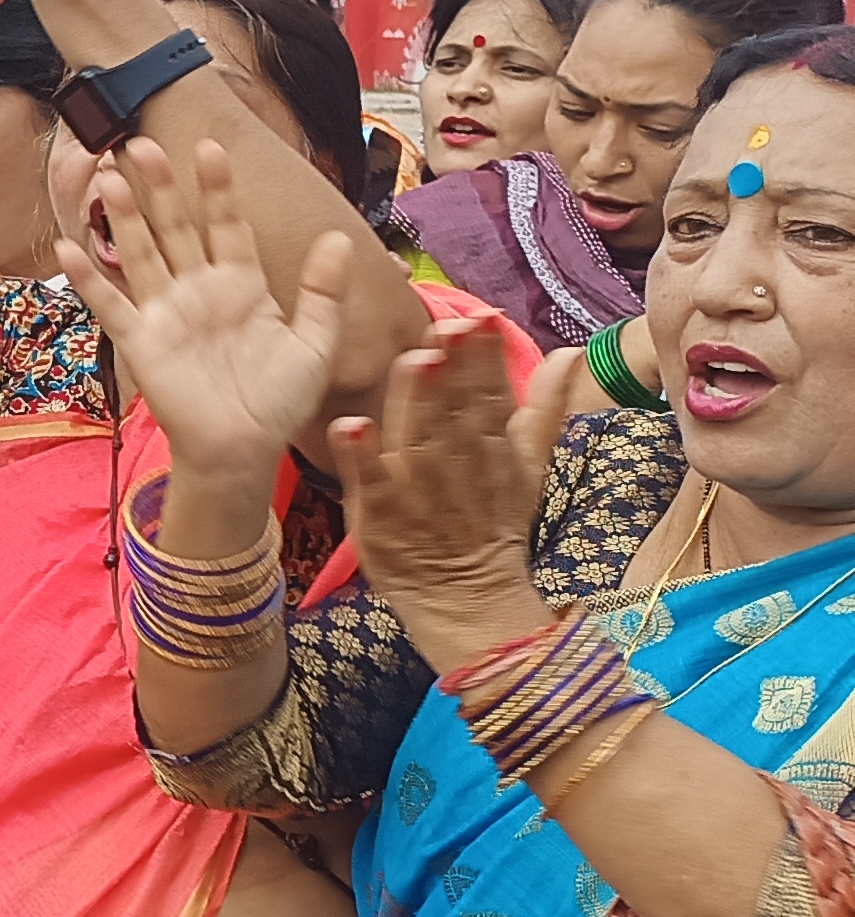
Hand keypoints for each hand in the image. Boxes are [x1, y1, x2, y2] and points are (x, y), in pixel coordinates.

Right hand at [56, 139, 348, 491]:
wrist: (243, 450)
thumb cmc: (279, 402)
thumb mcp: (316, 344)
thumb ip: (323, 292)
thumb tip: (337, 238)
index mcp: (242, 286)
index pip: (227, 225)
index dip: (217, 188)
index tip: (211, 148)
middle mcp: (199, 291)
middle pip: (176, 228)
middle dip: (161, 187)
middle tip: (144, 144)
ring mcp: (166, 313)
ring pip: (141, 253)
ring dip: (124, 217)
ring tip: (110, 177)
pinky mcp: (141, 341)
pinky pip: (110, 304)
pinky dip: (89, 277)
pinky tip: (69, 248)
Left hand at [331, 337, 572, 674]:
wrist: (468, 597)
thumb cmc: (492, 521)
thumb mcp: (529, 466)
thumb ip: (544, 407)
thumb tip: (569, 352)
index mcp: (494, 449)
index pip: (492, 396)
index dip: (487, 359)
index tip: (481, 319)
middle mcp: (458, 467)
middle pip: (455, 413)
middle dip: (453, 372)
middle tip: (448, 327)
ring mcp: (417, 492)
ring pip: (417, 441)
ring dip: (415, 403)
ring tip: (414, 361)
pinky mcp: (379, 516)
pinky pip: (368, 484)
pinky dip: (359, 458)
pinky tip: (348, 426)